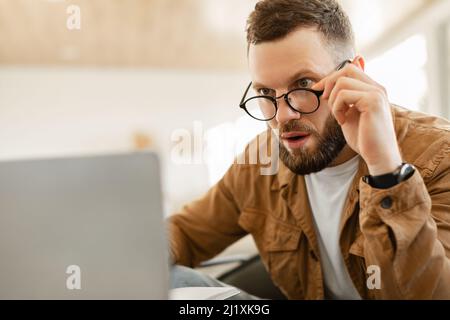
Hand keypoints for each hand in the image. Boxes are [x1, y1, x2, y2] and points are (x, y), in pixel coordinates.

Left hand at [312, 58, 401, 175]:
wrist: (378, 155)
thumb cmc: (364, 137)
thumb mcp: (350, 113)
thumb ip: (344, 98)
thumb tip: (334, 81)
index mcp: (373, 89)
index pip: (350, 69)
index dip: (331, 77)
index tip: (317, 89)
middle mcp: (377, 88)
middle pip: (347, 69)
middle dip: (329, 82)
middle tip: (324, 99)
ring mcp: (376, 93)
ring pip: (342, 82)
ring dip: (333, 100)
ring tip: (339, 116)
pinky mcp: (373, 101)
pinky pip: (344, 95)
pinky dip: (337, 108)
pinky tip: (342, 121)